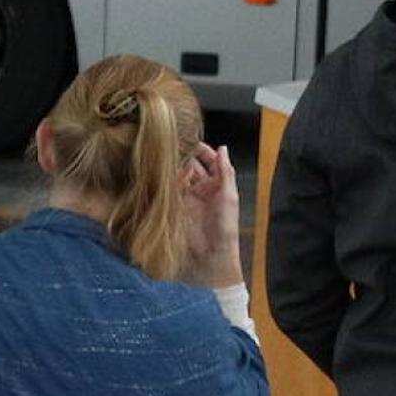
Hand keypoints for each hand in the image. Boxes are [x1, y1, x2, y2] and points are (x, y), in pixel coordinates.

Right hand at [179, 142, 242, 289]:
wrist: (212, 253)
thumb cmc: (225, 227)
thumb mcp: (229, 195)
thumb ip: (225, 171)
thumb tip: (223, 149)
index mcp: (218, 184)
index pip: (210, 161)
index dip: (203, 151)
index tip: (193, 141)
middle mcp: (203, 189)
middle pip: (193, 166)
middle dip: (186, 156)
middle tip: (176, 147)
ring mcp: (190, 197)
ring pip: (181, 176)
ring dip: (177, 168)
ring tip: (170, 160)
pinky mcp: (178, 206)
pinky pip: (172, 189)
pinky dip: (169, 182)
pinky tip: (167, 177)